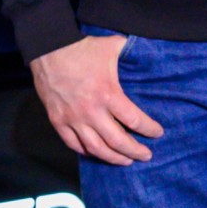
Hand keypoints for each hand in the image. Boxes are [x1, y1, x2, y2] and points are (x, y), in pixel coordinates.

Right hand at [30, 35, 164, 165]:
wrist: (48, 49)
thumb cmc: (82, 48)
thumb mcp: (113, 46)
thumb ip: (132, 52)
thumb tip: (150, 52)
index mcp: (108, 94)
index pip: (134, 120)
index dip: (149, 129)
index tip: (158, 133)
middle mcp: (91, 111)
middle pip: (117, 141)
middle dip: (135, 151)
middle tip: (146, 155)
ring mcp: (73, 119)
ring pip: (96, 148)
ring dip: (113, 158)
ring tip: (126, 161)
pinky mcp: (58, 121)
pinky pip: (73, 144)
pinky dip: (87, 152)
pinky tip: (97, 153)